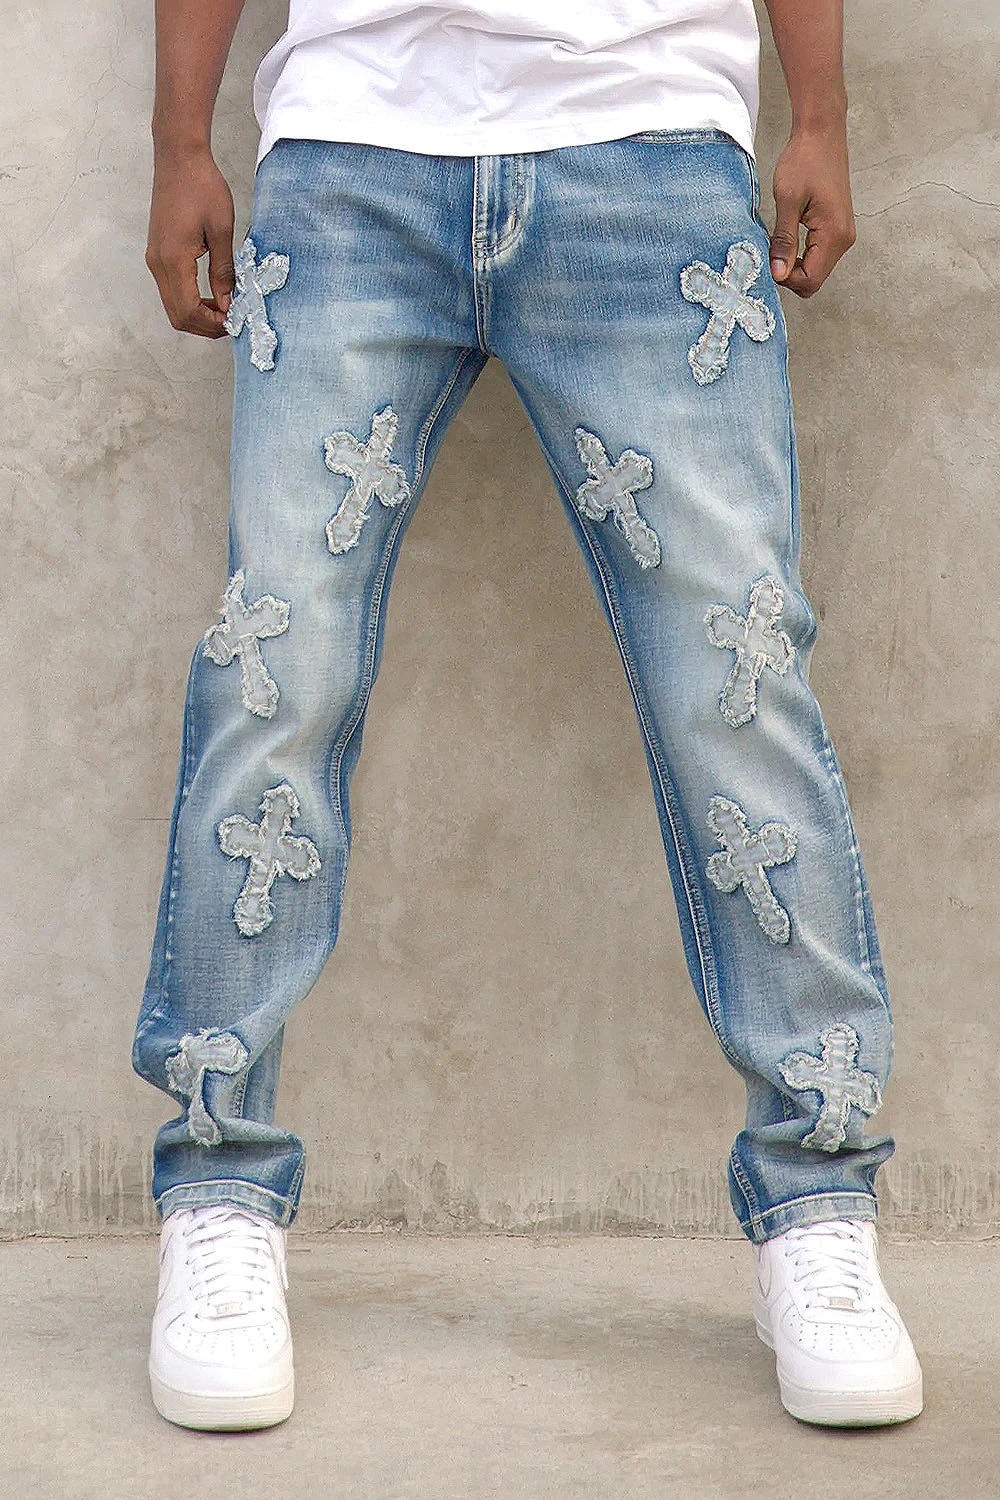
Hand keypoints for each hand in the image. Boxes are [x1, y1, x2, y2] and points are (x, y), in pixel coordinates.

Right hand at [146, 143, 235, 336]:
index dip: (211, 325)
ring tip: (224, 310)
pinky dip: (190, 301)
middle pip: (177, 316)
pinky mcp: (157, 254)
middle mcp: (158, 264)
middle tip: (231, 322)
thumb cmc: (202, 186)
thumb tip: (228, 305)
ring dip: (197, 315)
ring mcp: (155, 259)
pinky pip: (171, 290)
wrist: (179, 158)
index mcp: (173, 260)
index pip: (188, 312)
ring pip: (173, 305)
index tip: (234, 323)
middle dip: (204, 326)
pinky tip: (211, 295)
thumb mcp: (222, 231)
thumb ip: (224, 272)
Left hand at [769, 123, 855, 296]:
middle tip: (770, 252)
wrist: (821, 133)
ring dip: (794, 264)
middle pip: (814, 280)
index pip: (810, 281)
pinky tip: (787, 238)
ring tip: (778, 242)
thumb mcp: (787, 201)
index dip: (786, 279)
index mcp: (834, 234)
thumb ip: (784, 241)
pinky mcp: (837, 228)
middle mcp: (844, 239)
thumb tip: (779, 273)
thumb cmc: (804, 160)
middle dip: (789, 274)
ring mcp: (843, 234)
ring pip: (816, 269)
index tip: (769, 259)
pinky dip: (801, 254)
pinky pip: (818, 255)